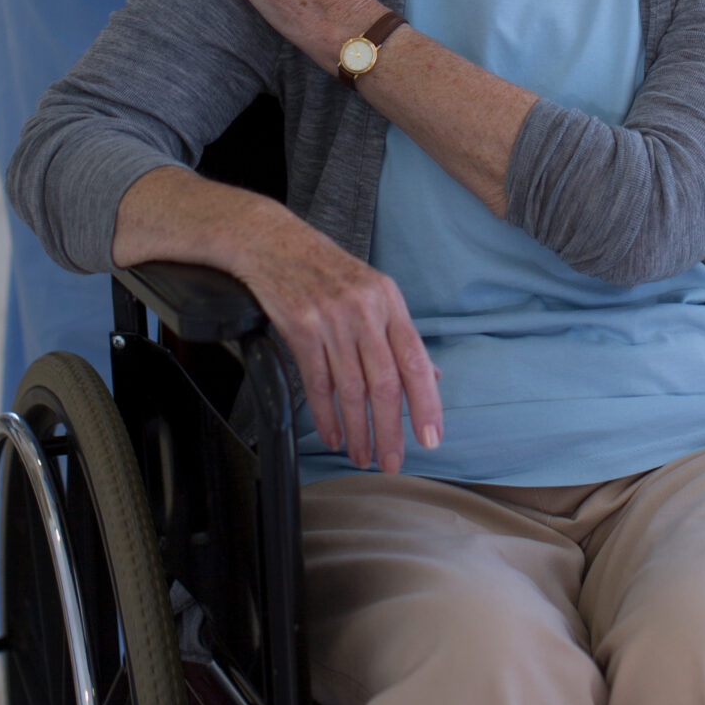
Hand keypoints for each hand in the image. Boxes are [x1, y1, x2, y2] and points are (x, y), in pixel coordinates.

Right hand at [238, 218, 441, 470]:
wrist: (272, 242)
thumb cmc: (326, 269)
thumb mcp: (373, 291)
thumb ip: (399, 335)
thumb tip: (432, 376)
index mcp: (389, 301)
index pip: (415, 360)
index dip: (426, 403)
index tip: (430, 437)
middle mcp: (364, 310)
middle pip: (384, 383)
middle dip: (390, 430)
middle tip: (391, 462)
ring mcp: (331, 319)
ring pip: (350, 389)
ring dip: (358, 430)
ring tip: (362, 455)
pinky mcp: (299, 327)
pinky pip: (317, 382)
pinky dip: (325, 415)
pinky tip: (332, 435)